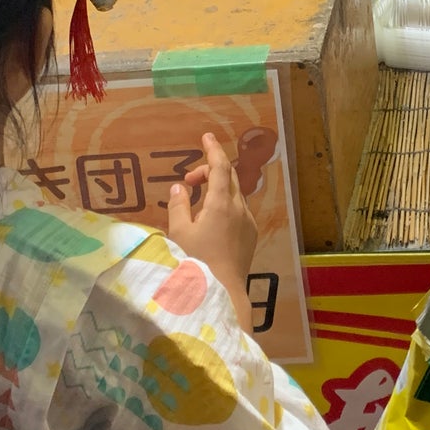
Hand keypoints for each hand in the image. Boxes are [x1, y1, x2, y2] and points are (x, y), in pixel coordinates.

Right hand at [168, 133, 258, 321]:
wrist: (222, 293)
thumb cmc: (195, 263)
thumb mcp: (179, 233)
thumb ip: (178, 206)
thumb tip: (179, 188)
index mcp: (221, 203)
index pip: (220, 166)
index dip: (213, 149)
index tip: (206, 136)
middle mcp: (239, 208)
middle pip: (229, 177)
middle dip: (210, 171)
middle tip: (189, 182)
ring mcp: (248, 222)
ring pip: (234, 194)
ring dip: (217, 190)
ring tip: (196, 206)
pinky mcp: (251, 236)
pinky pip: (239, 211)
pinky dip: (225, 205)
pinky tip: (211, 222)